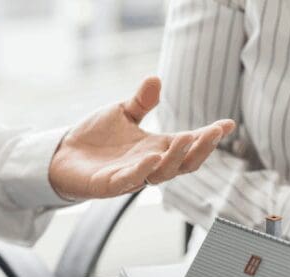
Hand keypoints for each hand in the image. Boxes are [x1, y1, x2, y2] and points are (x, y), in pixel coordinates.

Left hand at [48, 76, 235, 200]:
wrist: (61, 155)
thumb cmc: (95, 138)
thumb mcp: (121, 113)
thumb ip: (141, 102)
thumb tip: (156, 79)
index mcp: (156, 148)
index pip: (188, 144)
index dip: (209, 137)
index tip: (227, 124)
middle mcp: (148, 165)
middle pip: (183, 164)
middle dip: (200, 149)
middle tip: (212, 133)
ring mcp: (130, 177)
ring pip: (161, 174)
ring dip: (176, 158)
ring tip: (187, 138)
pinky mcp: (108, 185)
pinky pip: (129, 181)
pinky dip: (142, 172)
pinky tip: (152, 159)